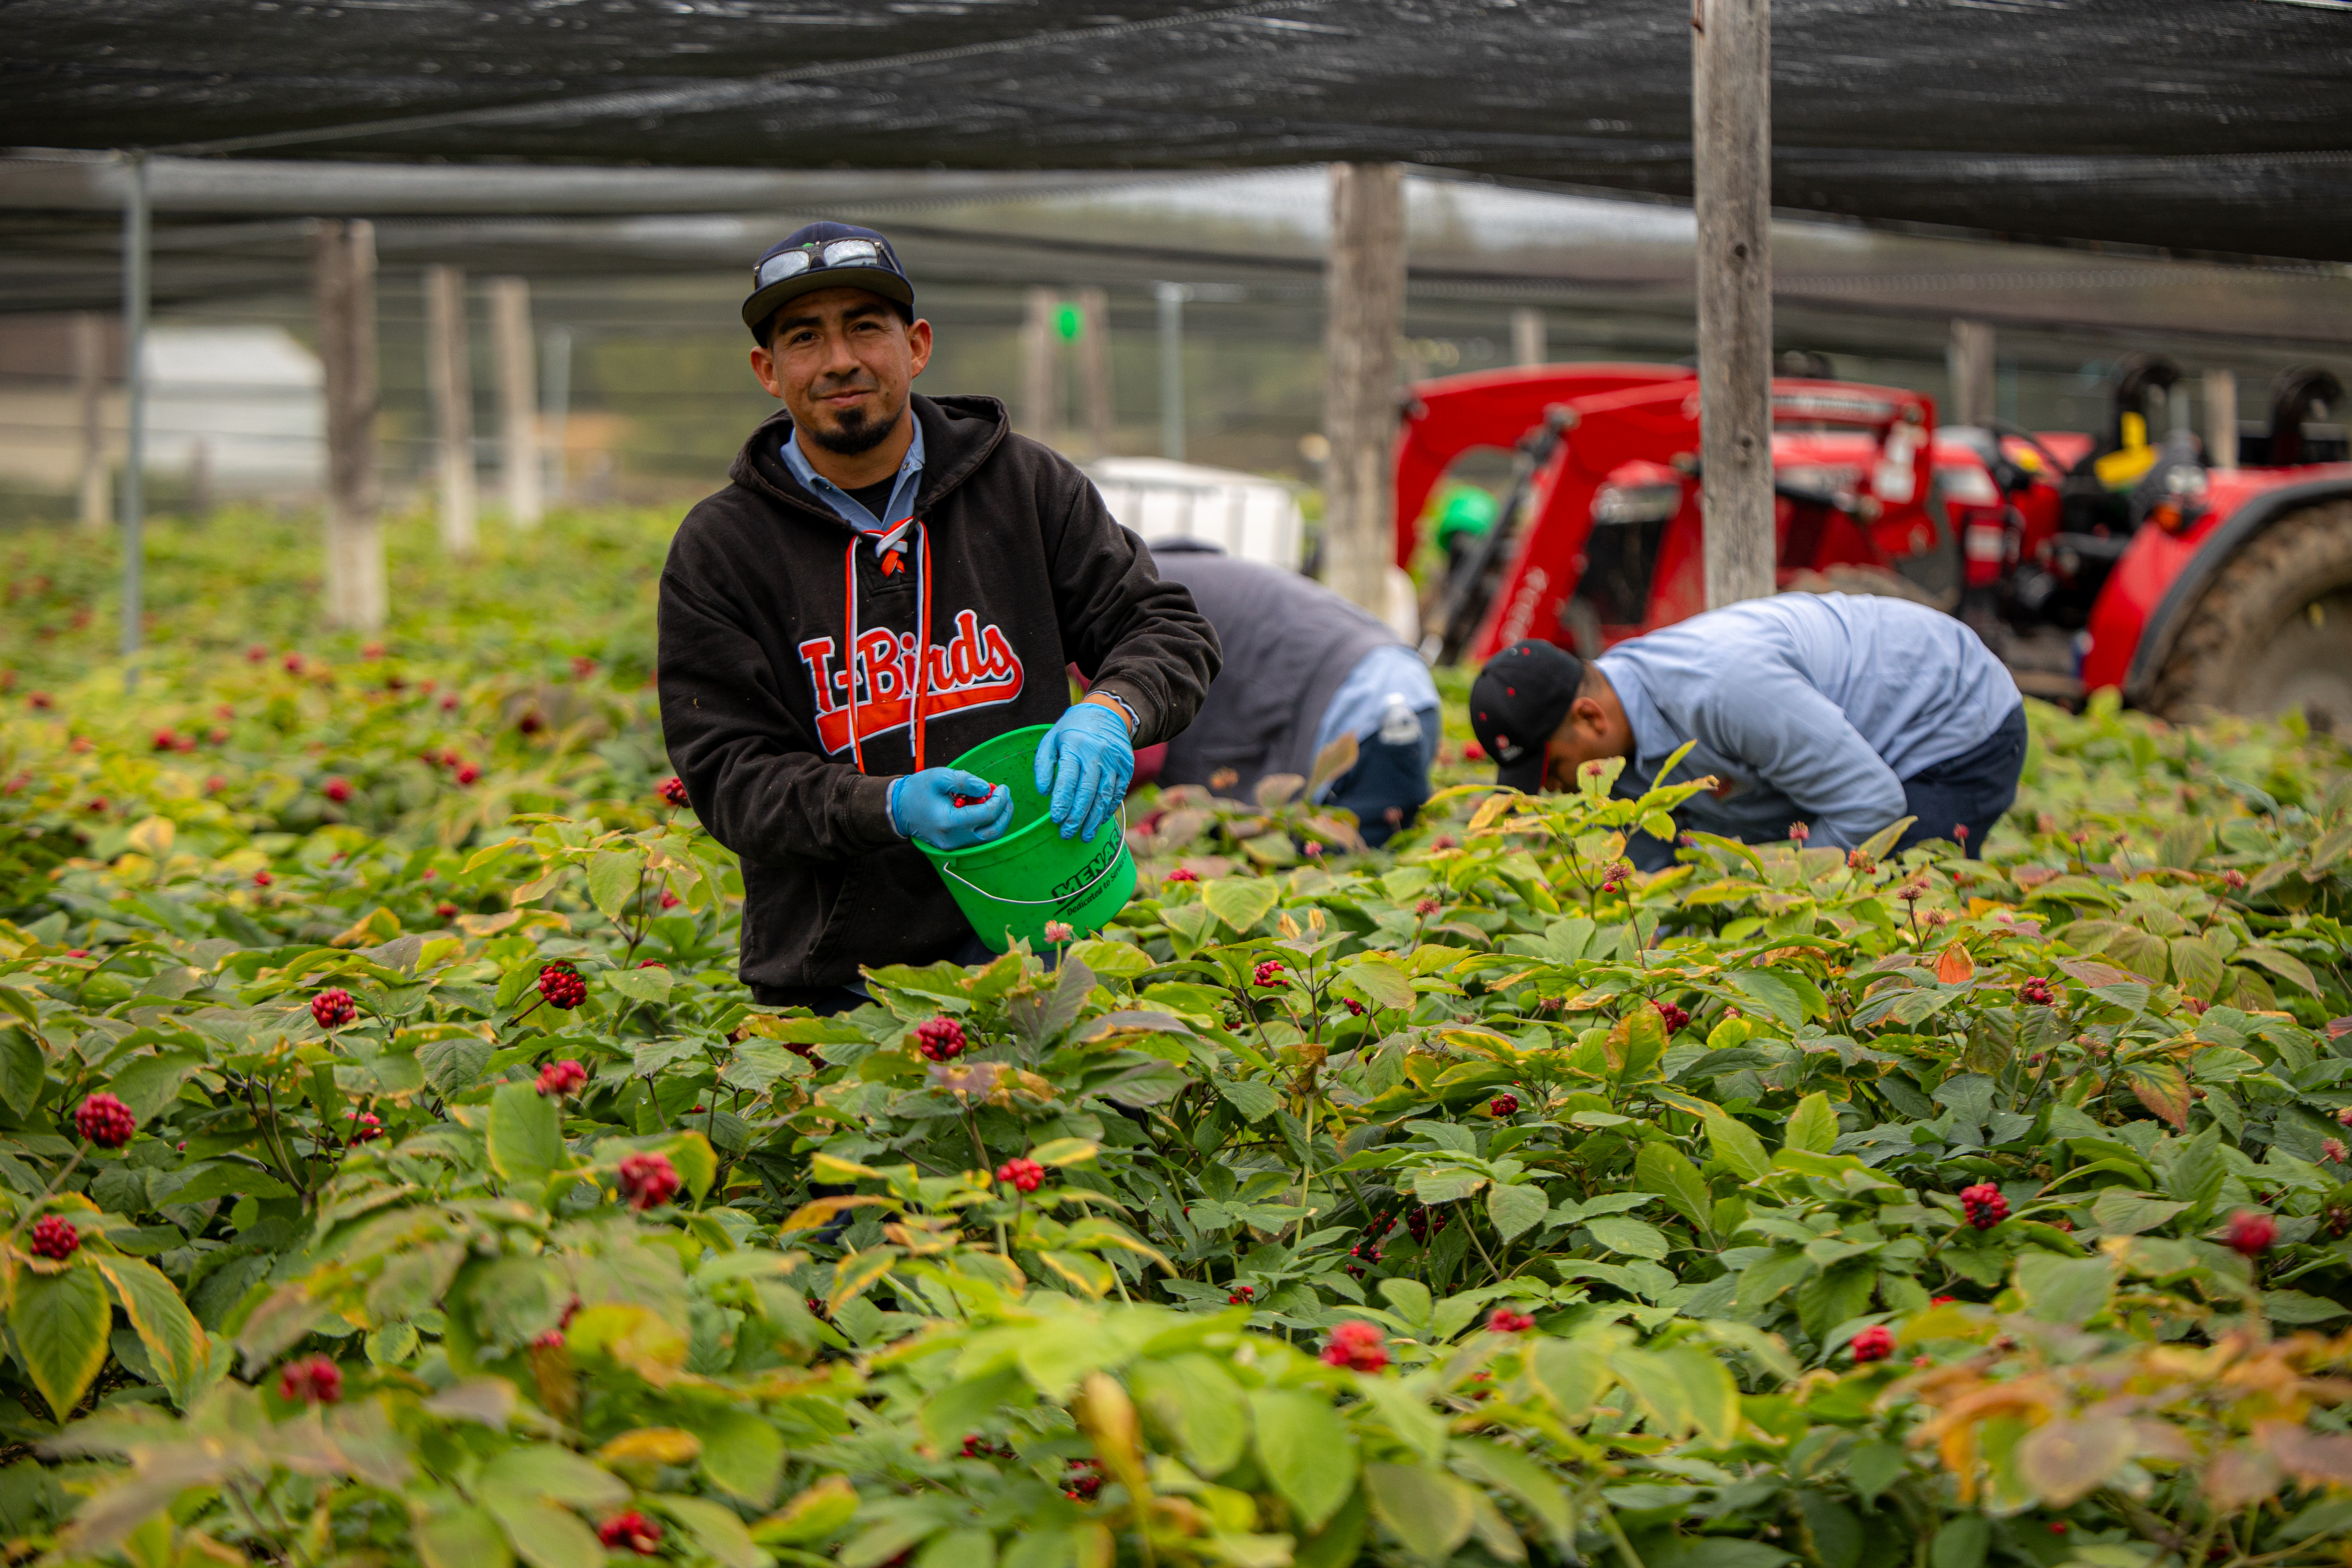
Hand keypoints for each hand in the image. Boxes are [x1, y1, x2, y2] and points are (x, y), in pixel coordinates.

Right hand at [889, 769, 1013, 849]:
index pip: (986, 814)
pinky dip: (986, 824)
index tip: (1002, 787)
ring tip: (997, 801)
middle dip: (1004, 813)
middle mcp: (953, 839)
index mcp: (949, 822)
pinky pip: (977, 838)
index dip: (1000, 800)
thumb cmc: (918, 790)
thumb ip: (965, 781)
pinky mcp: (953, 847)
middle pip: (993, 832)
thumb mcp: (940, 777)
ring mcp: (953, 846)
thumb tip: (987, 788)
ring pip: (987, 838)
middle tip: (1005, 796)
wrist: (898, 809)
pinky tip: (984, 809)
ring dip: (997, 820)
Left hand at [1033, 698, 1133, 842]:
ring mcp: (1114, 761)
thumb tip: (1044, 792)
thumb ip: (1043, 764)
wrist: (1107, 713)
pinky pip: (1118, 792)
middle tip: (1067, 834)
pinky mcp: (1126, 766)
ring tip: (1084, 835)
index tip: (1056, 818)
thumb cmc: (1073, 730)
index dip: (1062, 801)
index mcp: (1075, 745)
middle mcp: (1097, 754)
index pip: (1068, 778)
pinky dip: (1108, 808)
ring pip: (1104, 795)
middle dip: (1077, 816)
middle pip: (1087, 791)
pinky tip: (1099, 821)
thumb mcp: (1051, 739)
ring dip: (1093, 818)